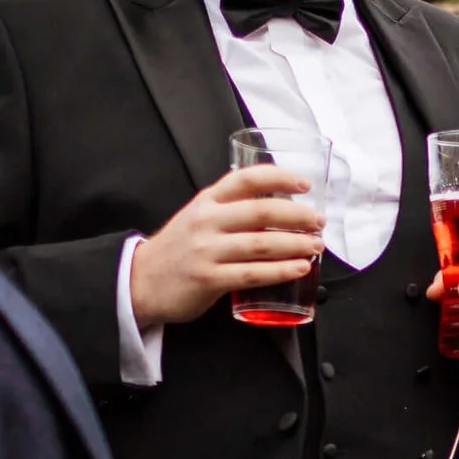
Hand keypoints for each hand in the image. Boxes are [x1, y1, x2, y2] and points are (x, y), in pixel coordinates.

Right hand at [128, 164, 325, 327]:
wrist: (140, 281)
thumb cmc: (179, 248)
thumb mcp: (198, 216)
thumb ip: (230, 207)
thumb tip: (277, 203)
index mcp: (208, 201)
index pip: (246, 179)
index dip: (279, 178)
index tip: (304, 185)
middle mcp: (207, 221)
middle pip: (260, 211)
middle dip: (297, 216)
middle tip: (318, 222)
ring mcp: (206, 250)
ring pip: (260, 244)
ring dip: (295, 244)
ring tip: (316, 245)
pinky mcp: (208, 279)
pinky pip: (251, 274)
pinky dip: (280, 271)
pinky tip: (299, 268)